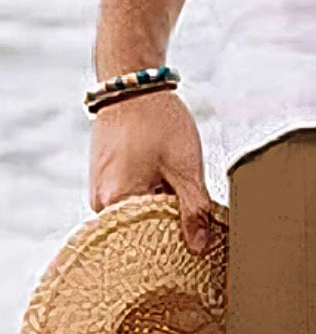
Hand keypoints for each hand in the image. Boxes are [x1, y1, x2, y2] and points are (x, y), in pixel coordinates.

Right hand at [88, 88, 212, 255]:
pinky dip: (150, 197)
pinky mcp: (105, 180)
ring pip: (138, 215)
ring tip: (180, 195)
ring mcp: (100, 191)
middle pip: (142, 231)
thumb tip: (199, 248)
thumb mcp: (186, 169)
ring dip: (160, 210)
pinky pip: (130, 201)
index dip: (176, 244)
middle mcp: (101, 202)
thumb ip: (194, 210)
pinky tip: (166, 185)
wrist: (133, 85)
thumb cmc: (158, 122)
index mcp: (118, 202)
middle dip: (169, 228)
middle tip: (195, 218)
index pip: (149, 243)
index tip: (198, 242)